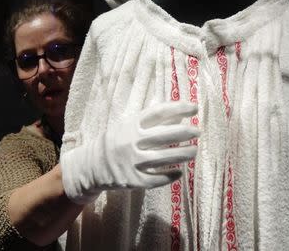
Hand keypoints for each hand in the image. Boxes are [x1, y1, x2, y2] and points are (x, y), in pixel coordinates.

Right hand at [61, 101, 199, 203]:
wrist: (90, 166)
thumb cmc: (116, 141)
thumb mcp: (128, 125)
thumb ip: (151, 120)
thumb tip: (179, 113)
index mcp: (131, 124)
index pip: (159, 112)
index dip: (179, 108)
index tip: (195, 107)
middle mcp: (131, 141)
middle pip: (164, 135)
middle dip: (185, 132)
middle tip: (198, 131)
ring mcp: (131, 162)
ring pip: (164, 158)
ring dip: (183, 154)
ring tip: (194, 151)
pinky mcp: (132, 180)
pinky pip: (156, 179)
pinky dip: (170, 176)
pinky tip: (180, 172)